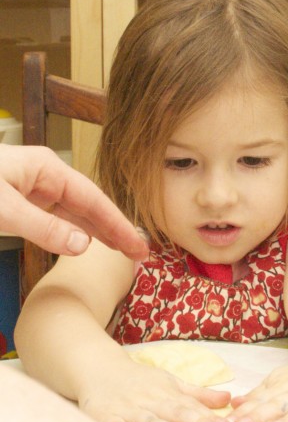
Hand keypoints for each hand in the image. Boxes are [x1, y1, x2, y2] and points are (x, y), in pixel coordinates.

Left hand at [0, 144, 147, 259]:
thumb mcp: (2, 208)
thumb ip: (42, 227)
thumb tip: (83, 246)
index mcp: (47, 168)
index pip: (93, 200)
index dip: (118, 225)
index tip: (139, 247)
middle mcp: (44, 176)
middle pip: (87, 205)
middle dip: (113, 228)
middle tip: (138, 253)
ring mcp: (30, 187)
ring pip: (70, 211)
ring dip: (93, 231)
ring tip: (119, 249)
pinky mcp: (17, 199)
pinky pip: (51, 216)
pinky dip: (68, 230)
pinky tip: (79, 240)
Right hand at [2, 366, 234, 421]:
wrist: (99, 370)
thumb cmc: (140, 381)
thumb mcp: (171, 383)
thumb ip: (198, 394)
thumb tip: (229, 399)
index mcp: (169, 393)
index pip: (192, 406)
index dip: (210, 417)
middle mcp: (151, 400)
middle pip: (176, 413)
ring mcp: (129, 409)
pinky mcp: (106, 418)